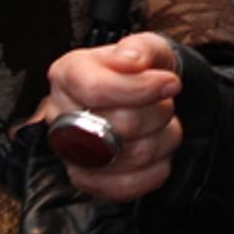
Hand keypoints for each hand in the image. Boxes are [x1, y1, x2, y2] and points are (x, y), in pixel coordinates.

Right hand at [36, 31, 181, 200]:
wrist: (143, 96)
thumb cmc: (140, 71)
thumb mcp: (146, 47)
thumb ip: (140, 47)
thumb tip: (129, 60)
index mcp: (68, 75)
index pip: (96, 89)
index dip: (139, 89)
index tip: (170, 83)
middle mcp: (63, 116)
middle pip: (120, 125)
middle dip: (158, 112)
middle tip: (164, 102)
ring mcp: (72, 154)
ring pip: (132, 156)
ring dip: (163, 138)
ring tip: (161, 122)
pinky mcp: (89, 182)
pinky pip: (128, 187)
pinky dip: (156, 168)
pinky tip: (156, 146)